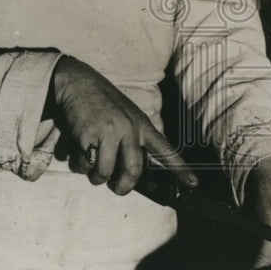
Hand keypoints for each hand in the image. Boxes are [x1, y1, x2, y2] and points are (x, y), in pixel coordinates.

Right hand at [50, 56, 197, 195]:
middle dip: (122, 187)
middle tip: (115, 187)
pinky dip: (78, 165)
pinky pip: (84, 165)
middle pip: (133, 171)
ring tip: (90, 166)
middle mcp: (129, 129)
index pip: (165, 150)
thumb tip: (127, 172)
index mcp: (142, 125)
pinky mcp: (87, 134)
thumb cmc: (102, 102)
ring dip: (95, 177)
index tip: (193, 184)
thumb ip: (132, 139)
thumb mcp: (126, 115)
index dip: (180, 169)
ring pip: (105, 172)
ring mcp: (108, 132)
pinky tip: (77, 152)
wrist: (78, 82)